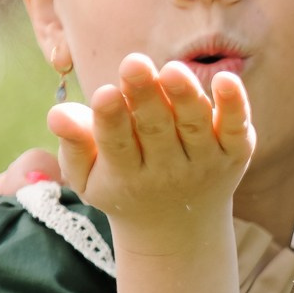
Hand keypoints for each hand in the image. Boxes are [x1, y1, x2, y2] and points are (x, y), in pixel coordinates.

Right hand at [50, 54, 252, 246]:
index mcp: (125, 174)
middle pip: (155, 130)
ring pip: (194, 127)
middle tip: (134, 63)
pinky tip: (226, 80)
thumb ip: (73, 145)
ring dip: (185, 98)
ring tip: (173, 70)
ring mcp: (203, 163)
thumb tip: (56, 114)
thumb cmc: (121, 187)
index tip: (104, 93)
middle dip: (145, 97)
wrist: (177, 229)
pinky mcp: (234, 154)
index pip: (116, 144)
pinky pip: (237, 130)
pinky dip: (234, 107)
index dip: (111, 119)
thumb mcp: (87, 176)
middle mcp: (167, 171)